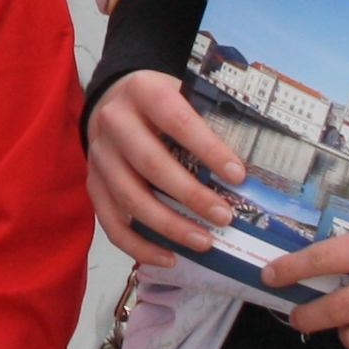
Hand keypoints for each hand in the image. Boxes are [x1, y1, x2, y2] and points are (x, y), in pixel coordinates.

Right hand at [85, 71, 247, 266]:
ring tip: (204, 242)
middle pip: (150, 164)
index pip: (178, 121)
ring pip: (129, 197)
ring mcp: (99, 155)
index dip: (208, 149)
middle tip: (224, 217)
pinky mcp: (92, 182)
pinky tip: (169, 257)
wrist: (114, 98)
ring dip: (169, 225)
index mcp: (143, 91)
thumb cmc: (162, 102)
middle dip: (190, 195)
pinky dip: (138, 245)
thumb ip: (211, 117)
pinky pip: (111, 221)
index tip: (238, 176)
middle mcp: (114, 121)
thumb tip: (255, 159)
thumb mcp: (184, 93)